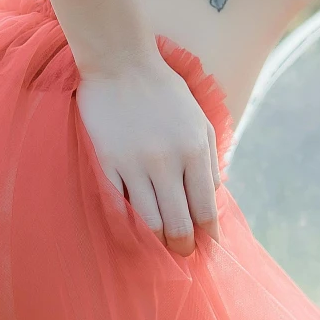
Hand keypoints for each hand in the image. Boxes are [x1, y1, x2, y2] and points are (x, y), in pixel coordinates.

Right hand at [76, 57, 221, 256]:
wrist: (121, 63)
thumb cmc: (165, 91)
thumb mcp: (200, 119)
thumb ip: (208, 159)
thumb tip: (212, 197)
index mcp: (194, 150)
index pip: (205, 208)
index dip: (208, 235)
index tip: (208, 249)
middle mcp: (167, 162)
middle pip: (178, 222)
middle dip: (183, 247)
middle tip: (183, 256)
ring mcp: (134, 164)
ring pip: (148, 221)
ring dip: (157, 242)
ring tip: (160, 247)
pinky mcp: (107, 163)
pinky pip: (118, 205)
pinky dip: (127, 224)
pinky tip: (133, 231)